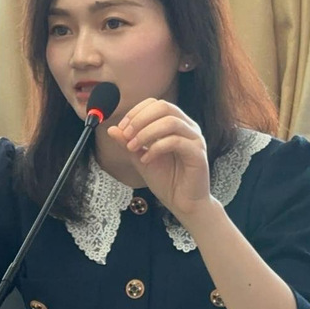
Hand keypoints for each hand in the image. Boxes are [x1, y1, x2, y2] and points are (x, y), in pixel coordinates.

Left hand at [108, 98, 211, 219]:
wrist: (182, 204)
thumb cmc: (166, 180)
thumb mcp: (140, 158)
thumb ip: (128, 143)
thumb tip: (112, 128)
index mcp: (176, 124)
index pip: (156, 104)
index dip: (136, 112)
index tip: (122, 128)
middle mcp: (188, 127)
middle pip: (164, 107)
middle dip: (140, 119)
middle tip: (126, 135)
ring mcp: (195, 139)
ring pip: (170, 122)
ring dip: (146, 133)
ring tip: (133, 147)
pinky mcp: (198, 153)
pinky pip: (176, 141)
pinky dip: (156, 148)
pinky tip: (146, 159)